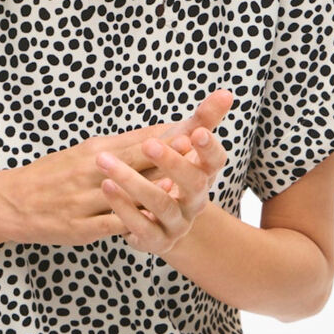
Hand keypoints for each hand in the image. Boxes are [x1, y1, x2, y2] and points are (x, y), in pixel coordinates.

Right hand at [0, 118, 197, 246]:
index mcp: (98, 150)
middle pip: (140, 157)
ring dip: (154, 187)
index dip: (175, 131)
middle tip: (203, 143)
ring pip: (126, 192)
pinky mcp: (80, 226)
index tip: (204, 120)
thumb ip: (123, 146)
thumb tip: (160, 133)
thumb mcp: (86, 152)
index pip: (143, 138)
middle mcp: (94, 170)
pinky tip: (149, 223)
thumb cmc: (54, 174)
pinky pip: (109, 223)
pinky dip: (131, 221)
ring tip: (181, 185)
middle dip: (172, 150)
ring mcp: (86, 199)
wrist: (10, 201)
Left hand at [95, 91, 232, 254]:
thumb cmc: (170, 177)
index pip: (216, 162)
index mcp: (204, 176)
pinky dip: (123, 207)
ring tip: (106, 164)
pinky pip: (140, 226)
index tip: (195, 133)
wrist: (160, 223)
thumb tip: (226, 92)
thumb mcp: (181, 149)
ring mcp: (177, 224)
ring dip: (134, 183)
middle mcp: (196, 203)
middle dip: (173, 162)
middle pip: (193, 184)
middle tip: (149, 143)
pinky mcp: (155, 241)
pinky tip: (107, 187)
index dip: (209, 148)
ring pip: (161, 204)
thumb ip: (200, 122)